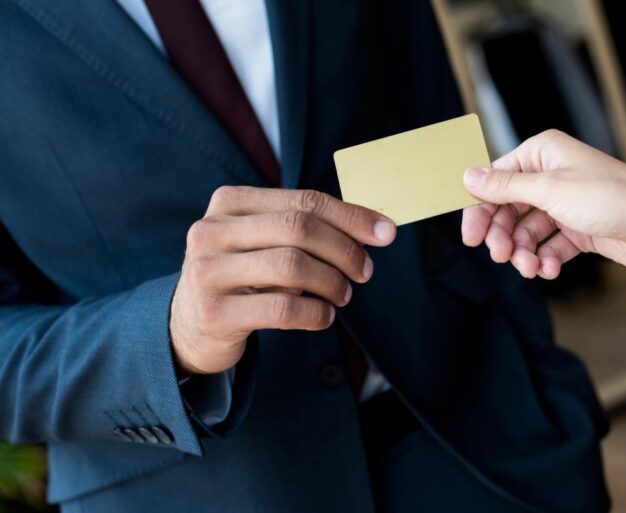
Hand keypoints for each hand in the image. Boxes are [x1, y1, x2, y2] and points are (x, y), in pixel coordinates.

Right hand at [171, 186, 395, 374]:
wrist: (188, 325)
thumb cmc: (242, 277)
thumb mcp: (262, 242)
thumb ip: (305, 228)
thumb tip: (375, 227)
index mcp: (230, 202)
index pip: (304, 201)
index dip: (351, 216)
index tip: (386, 233)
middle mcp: (212, 230)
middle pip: (299, 228)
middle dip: (345, 250)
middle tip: (364, 271)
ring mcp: (208, 271)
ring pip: (292, 266)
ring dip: (332, 282)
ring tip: (343, 294)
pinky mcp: (214, 312)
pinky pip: (282, 308)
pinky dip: (315, 312)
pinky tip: (323, 316)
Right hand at [461, 130, 625, 284]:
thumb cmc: (612, 198)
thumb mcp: (550, 190)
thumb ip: (505, 186)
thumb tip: (469, 176)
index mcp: (542, 154)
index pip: (495, 180)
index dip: (480, 209)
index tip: (471, 236)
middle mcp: (551, 176)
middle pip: (507, 209)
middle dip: (503, 236)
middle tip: (500, 256)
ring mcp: (564, 204)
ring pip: (526, 232)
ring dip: (523, 253)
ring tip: (530, 268)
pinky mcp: (577, 229)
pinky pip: (548, 246)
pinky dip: (545, 260)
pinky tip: (550, 270)